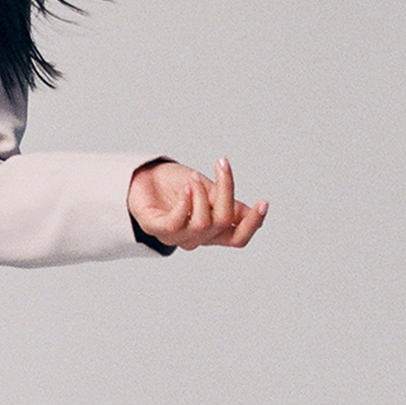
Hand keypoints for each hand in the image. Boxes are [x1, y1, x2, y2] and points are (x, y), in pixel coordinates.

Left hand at [128, 158, 267, 249]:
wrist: (141, 177)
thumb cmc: (174, 185)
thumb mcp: (207, 189)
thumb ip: (225, 202)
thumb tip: (250, 212)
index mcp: (211, 231)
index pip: (237, 238)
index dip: (252, 224)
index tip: (264, 202)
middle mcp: (195, 238)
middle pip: (223, 224)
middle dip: (226, 192)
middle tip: (222, 166)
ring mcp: (176, 237)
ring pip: (202, 224)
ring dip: (201, 195)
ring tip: (193, 177)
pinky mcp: (157, 230)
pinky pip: (177, 223)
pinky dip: (185, 202)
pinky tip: (186, 188)